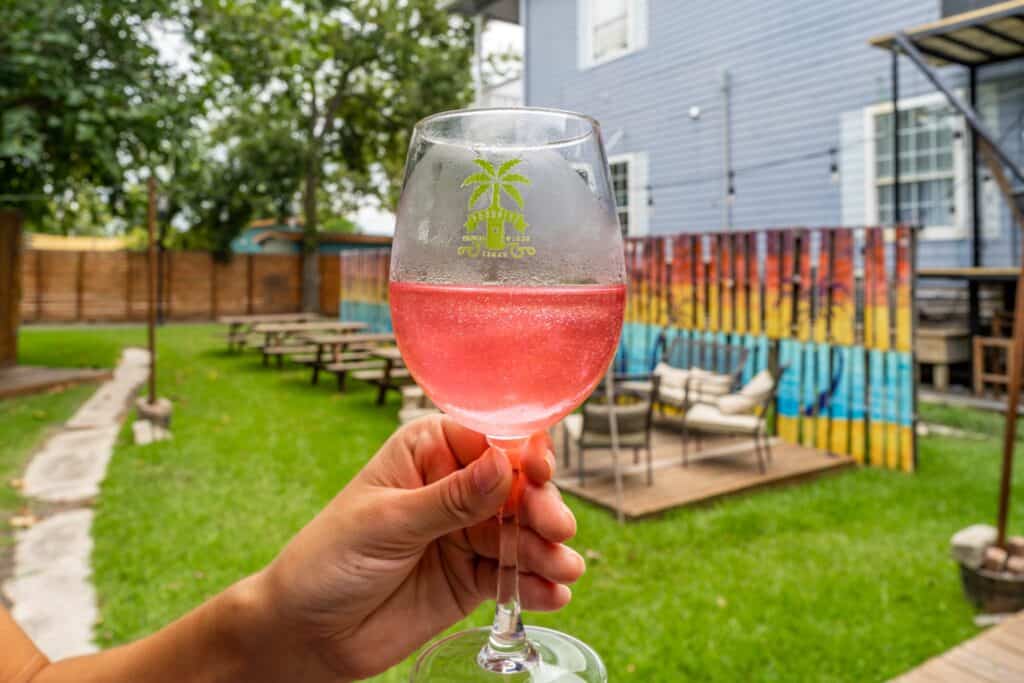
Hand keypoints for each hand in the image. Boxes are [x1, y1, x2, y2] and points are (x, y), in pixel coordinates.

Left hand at [252, 415, 583, 680]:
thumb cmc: (329, 559)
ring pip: (523, 532)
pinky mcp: (474, 576)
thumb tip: (503, 465)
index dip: (521, 452)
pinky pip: (514, 574)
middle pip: (517, 486)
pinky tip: (552, 594)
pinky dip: (537, 584)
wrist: (307, 632)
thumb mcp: (387, 523)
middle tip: (555, 529)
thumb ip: (449, 500)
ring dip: (547, 548)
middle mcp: (456, 485)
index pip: (490, 439)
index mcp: (430, 450)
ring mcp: (468, 532)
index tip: (540, 470)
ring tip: (563, 569)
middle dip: (541, 506)